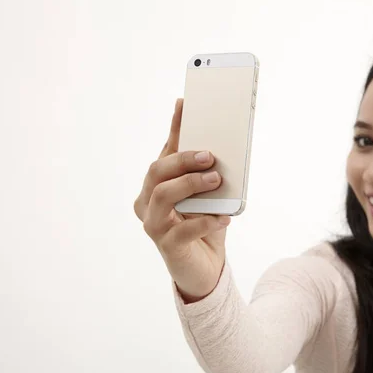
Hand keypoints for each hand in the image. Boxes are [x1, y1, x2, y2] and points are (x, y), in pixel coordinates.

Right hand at [133, 98, 229, 301]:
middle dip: (183, 159)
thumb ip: (208, 173)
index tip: (184, 103)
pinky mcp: (167, 246)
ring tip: (216, 180)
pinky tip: (224, 217)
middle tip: (210, 155)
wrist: (206, 268)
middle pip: (157, 171)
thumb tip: (220, 144)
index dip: (175, 128)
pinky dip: (205, 220)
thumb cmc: (205, 226)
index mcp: (156, 184)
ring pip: (163, 196)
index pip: (166, 151)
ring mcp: (153, 225)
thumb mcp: (208, 196)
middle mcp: (147, 202)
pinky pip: (183, 230)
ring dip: (191, 184)